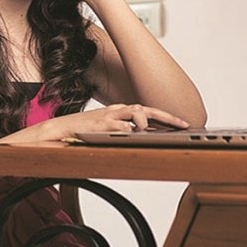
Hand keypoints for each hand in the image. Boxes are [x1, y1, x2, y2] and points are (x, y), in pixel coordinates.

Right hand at [45, 103, 189, 140]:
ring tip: (146, 131)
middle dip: (167, 117)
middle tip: (183, 125)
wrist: (61, 128)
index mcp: (122, 111)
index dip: (168, 118)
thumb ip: (127, 131)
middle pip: (147, 109)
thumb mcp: (110, 128)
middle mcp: (118, 111)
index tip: (184, 124)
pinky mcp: (99, 124)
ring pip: (135, 111)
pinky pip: (117, 125)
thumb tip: (145, 137)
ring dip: (144, 122)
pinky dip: (126, 129)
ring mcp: (109, 116)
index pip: (150, 111)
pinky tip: (130, 133)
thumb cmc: (86, 130)